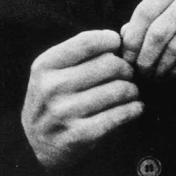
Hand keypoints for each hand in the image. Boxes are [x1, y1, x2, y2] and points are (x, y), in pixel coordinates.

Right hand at [21, 30, 142, 169]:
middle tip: (128, 76)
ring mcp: (63, 112)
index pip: (89, 41)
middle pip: (112, 64)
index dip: (112, 41)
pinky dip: (135, 109)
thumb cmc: (58, 98)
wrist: (40, 144)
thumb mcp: (57, 71)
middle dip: (127, 69)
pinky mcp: (79, 135)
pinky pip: (121, 114)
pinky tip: (134, 108)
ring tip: (130, 93)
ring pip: (120, 89)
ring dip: (133, 91)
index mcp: (45, 66)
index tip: (118, 48)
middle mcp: (51, 87)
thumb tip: (127, 31)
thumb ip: (86, 49)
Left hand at [120, 0, 175, 76]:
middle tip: (141, 74)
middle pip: (158, 32)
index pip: (144, 13)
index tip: (127, 60)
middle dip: (146, 59)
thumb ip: (152, 17)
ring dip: (162, 68)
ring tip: (156, 77)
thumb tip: (124, 35)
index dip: (132, 41)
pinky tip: (175, 74)